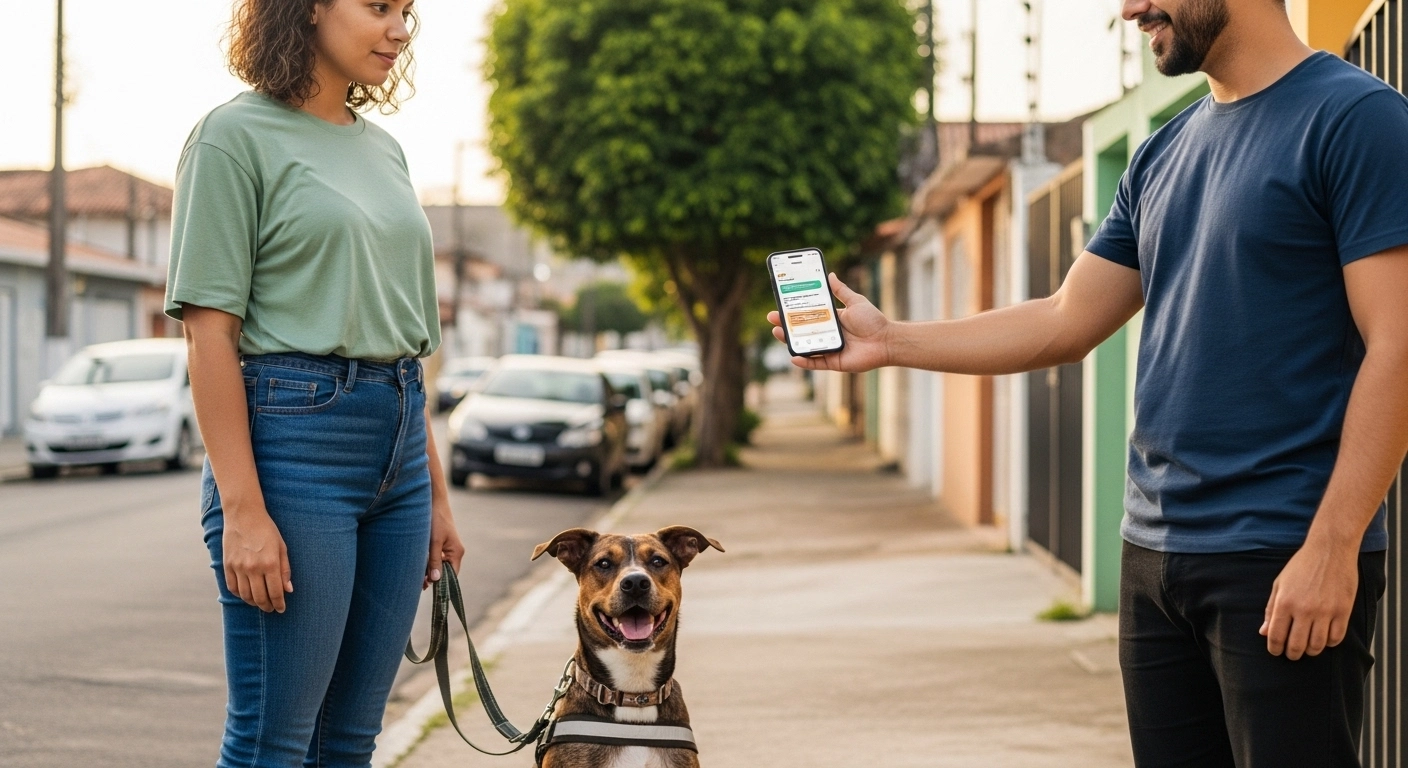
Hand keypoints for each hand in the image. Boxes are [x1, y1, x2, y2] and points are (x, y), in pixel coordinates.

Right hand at [223, 507, 292, 612]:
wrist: (244, 515)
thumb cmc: (267, 530)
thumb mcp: (282, 547)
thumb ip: (285, 570)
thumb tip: (288, 590)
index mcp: (270, 563)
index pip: (275, 592)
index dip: (279, 604)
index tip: (281, 609)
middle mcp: (253, 568)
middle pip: (260, 597)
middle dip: (267, 606)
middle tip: (271, 608)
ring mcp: (238, 567)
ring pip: (245, 595)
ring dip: (253, 603)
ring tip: (260, 603)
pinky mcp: (227, 565)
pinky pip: (232, 587)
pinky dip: (240, 595)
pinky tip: (246, 595)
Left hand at [424, 497, 464, 589]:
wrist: (434, 501)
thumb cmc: (436, 519)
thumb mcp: (434, 541)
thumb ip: (434, 561)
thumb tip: (435, 580)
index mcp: (456, 552)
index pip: (452, 575)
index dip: (441, 583)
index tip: (428, 588)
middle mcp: (454, 552)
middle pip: (445, 572)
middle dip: (433, 578)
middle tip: (420, 585)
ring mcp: (447, 548)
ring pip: (439, 565)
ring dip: (429, 571)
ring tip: (417, 577)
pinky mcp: (440, 544)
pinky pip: (436, 558)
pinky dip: (428, 563)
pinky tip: (419, 566)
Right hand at [768, 273, 890, 372]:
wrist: (887, 340)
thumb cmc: (873, 321)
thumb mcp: (855, 301)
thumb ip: (841, 290)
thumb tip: (830, 274)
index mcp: (830, 320)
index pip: (806, 315)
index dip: (792, 312)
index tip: (779, 305)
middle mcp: (827, 334)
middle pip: (801, 331)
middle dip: (785, 325)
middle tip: (772, 319)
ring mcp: (829, 348)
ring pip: (804, 346)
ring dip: (790, 341)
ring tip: (778, 333)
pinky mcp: (833, 361)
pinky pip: (815, 363)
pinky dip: (804, 362)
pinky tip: (793, 356)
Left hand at [1260, 538, 1358, 659]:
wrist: (1330, 550)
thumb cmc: (1301, 566)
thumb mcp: (1279, 584)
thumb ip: (1270, 609)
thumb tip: (1264, 632)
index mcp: (1284, 602)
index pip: (1276, 635)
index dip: (1274, 648)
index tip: (1276, 652)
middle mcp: (1304, 610)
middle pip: (1297, 645)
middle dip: (1292, 654)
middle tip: (1291, 654)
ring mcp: (1325, 611)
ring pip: (1317, 645)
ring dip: (1311, 651)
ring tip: (1308, 648)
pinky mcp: (1343, 611)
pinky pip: (1336, 638)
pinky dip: (1329, 643)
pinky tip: (1325, 639)